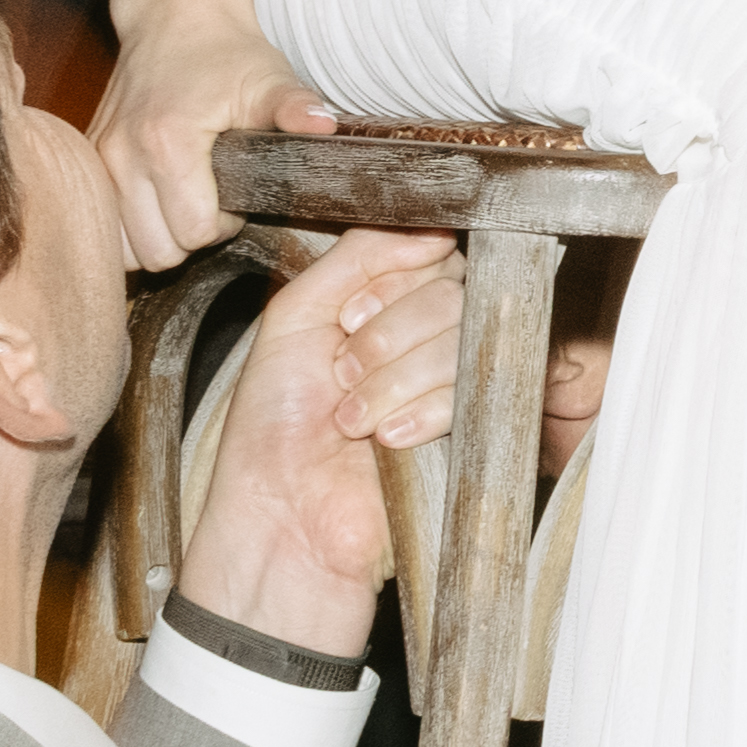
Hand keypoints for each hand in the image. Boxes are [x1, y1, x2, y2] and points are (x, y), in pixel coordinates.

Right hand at [92, 8, 328, 275]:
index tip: (234, 195)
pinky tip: (155, 202)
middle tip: (210, 201)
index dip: (223, 224)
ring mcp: (98, 161)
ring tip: (182, 202)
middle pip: (157, 250)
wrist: (174, 18)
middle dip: (190, 236)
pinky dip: (129, 227)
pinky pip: (104, 226)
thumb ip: (295, 107)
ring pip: (124, 249)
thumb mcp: (269, 78)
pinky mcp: (88, 162)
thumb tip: (323, 128)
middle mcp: (122, 156)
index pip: (193, 232)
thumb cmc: (226, 53)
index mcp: (167, 142)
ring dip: (156, 237)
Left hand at [178, 233, 463, 638]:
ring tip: (354, 420)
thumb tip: (432, 229)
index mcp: (378, 304)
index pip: (427, 254)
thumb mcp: (294, 316)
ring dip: (394, 382)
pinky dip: (421, 414)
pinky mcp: (472, 428)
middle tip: (342, 375)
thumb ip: (357, 257)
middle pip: (451, 293)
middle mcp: (420, 338)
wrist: (283, 517)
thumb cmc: (273, 429)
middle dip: (386, 338)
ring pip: (462, 341)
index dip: (389, 285)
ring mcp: (449, 383)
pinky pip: (472, 391)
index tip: (347, 320)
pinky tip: (387, 440)